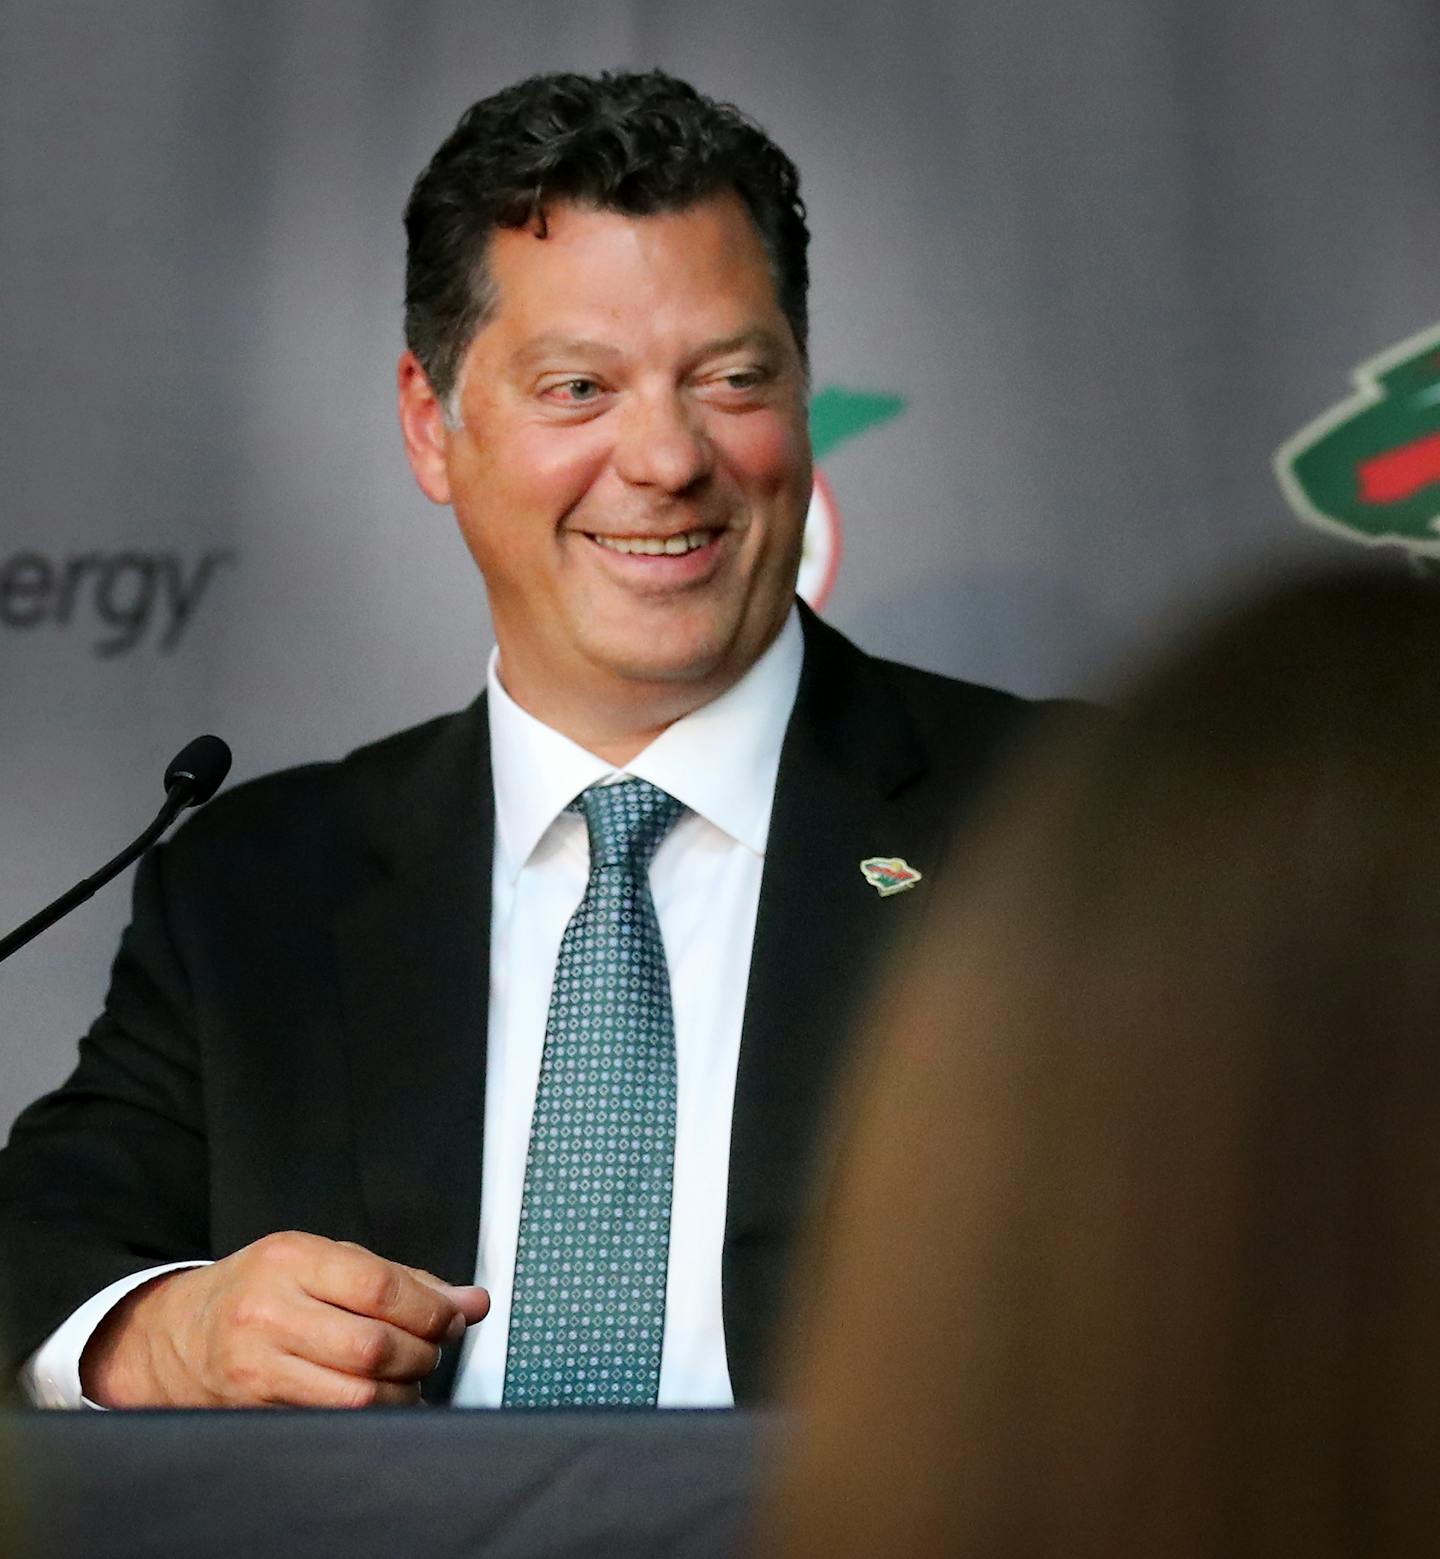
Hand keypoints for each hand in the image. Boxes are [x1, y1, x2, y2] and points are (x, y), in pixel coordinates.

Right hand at [80, 1231, 490, 1407]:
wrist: (176, 1335)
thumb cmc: (263, 1289)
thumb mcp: (324, 1262)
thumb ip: (402, 1279)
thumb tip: (472, 1302)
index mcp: (292, 1259)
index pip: (378, 1287)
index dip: (429, 1309)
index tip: (452, 1317)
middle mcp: (270, 1311)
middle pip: (372, 1346)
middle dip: (421, 1353)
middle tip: (433, 1348)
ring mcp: (258, 1366)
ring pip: (356, 1395)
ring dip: (403, 1391)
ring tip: (409, 1376)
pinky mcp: (256, 1410)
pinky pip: (332, 1421)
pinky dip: (374, 1416)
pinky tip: (382, 1400)